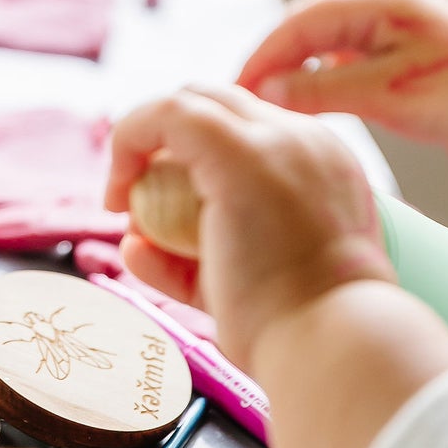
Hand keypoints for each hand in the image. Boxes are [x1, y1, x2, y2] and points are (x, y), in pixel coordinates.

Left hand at [105, 86, 393, 378]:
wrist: (331, 347)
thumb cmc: (297, 334)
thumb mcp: (245, 287)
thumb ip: (190, 260)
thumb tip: (135, 245)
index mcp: (324, 170)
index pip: (250, 134)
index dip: (195, 159)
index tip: (165, 207)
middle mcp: (306, 143)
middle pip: (222, 108)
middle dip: (169, 143)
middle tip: (134, 196)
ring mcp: (277, 141)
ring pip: (194, 101)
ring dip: (145, 142)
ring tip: (121, 199)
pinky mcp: (239, 152)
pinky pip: (168, 114)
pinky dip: (130, 139)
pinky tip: (115, 193)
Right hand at [238, 0, 447, 176]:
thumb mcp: (390, 97)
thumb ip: (325, 91)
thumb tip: (267, 91)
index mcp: (383, 1)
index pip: (303, 18)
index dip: (265, 52)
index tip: (238, 86)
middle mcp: (383, 6)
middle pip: (307, 25)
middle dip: (272, 59)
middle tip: (244, 97)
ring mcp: (389, 29)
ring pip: (322, 43)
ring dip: (293, 70)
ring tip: (265, 103)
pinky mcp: (394, 53)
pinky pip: (341, 59)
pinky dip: (317, 79)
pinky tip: (304, 103)